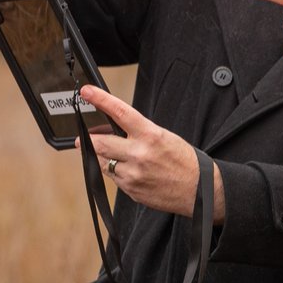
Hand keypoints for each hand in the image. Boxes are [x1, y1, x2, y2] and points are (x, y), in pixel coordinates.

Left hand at [78, 85, 224, 222]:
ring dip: (100, 156)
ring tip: (111, 153)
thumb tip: (113, 129)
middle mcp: (139, 154)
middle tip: (83, 137)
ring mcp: (133, 175)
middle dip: (87, 140)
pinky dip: (114, 171)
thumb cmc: (184, 161)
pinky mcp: (130, 190)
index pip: (120, 113)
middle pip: (99, 143)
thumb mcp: (164, 137)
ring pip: (102, 162)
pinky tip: (127, 169)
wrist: (199, 190)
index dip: (101, 100)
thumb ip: (138, 133)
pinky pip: (112, 178)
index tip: (87, 92)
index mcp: (151, 136)